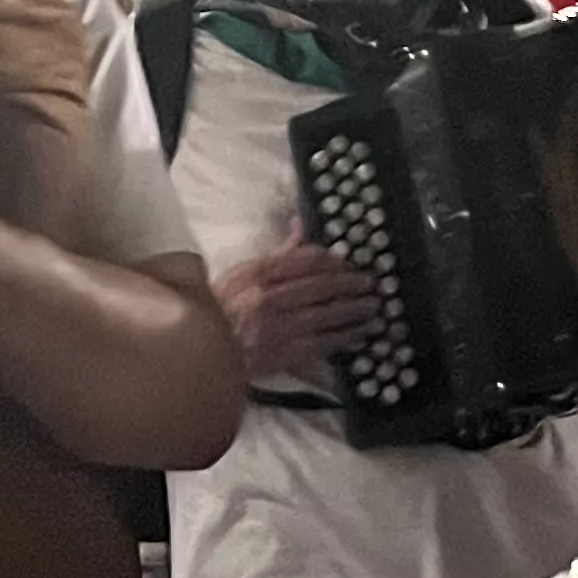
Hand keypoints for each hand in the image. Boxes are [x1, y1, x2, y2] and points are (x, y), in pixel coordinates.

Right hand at [215, 230, 377, 384]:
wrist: (202, 351)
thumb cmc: (218, 308)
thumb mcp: (240, 273)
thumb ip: (275, 252)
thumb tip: (299, 224)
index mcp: (257, 273)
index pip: (305, 260)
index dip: (333, 261)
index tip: (349, 263)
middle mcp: (269, 297)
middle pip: (320, 286)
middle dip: (351, 284)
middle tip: (372, 283)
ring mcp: (278, 327)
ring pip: (325, 315)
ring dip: (354, 311)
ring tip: (374, 308)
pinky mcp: (283, 354)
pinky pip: (321, 343)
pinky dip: (344, 337)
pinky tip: (360, 334)